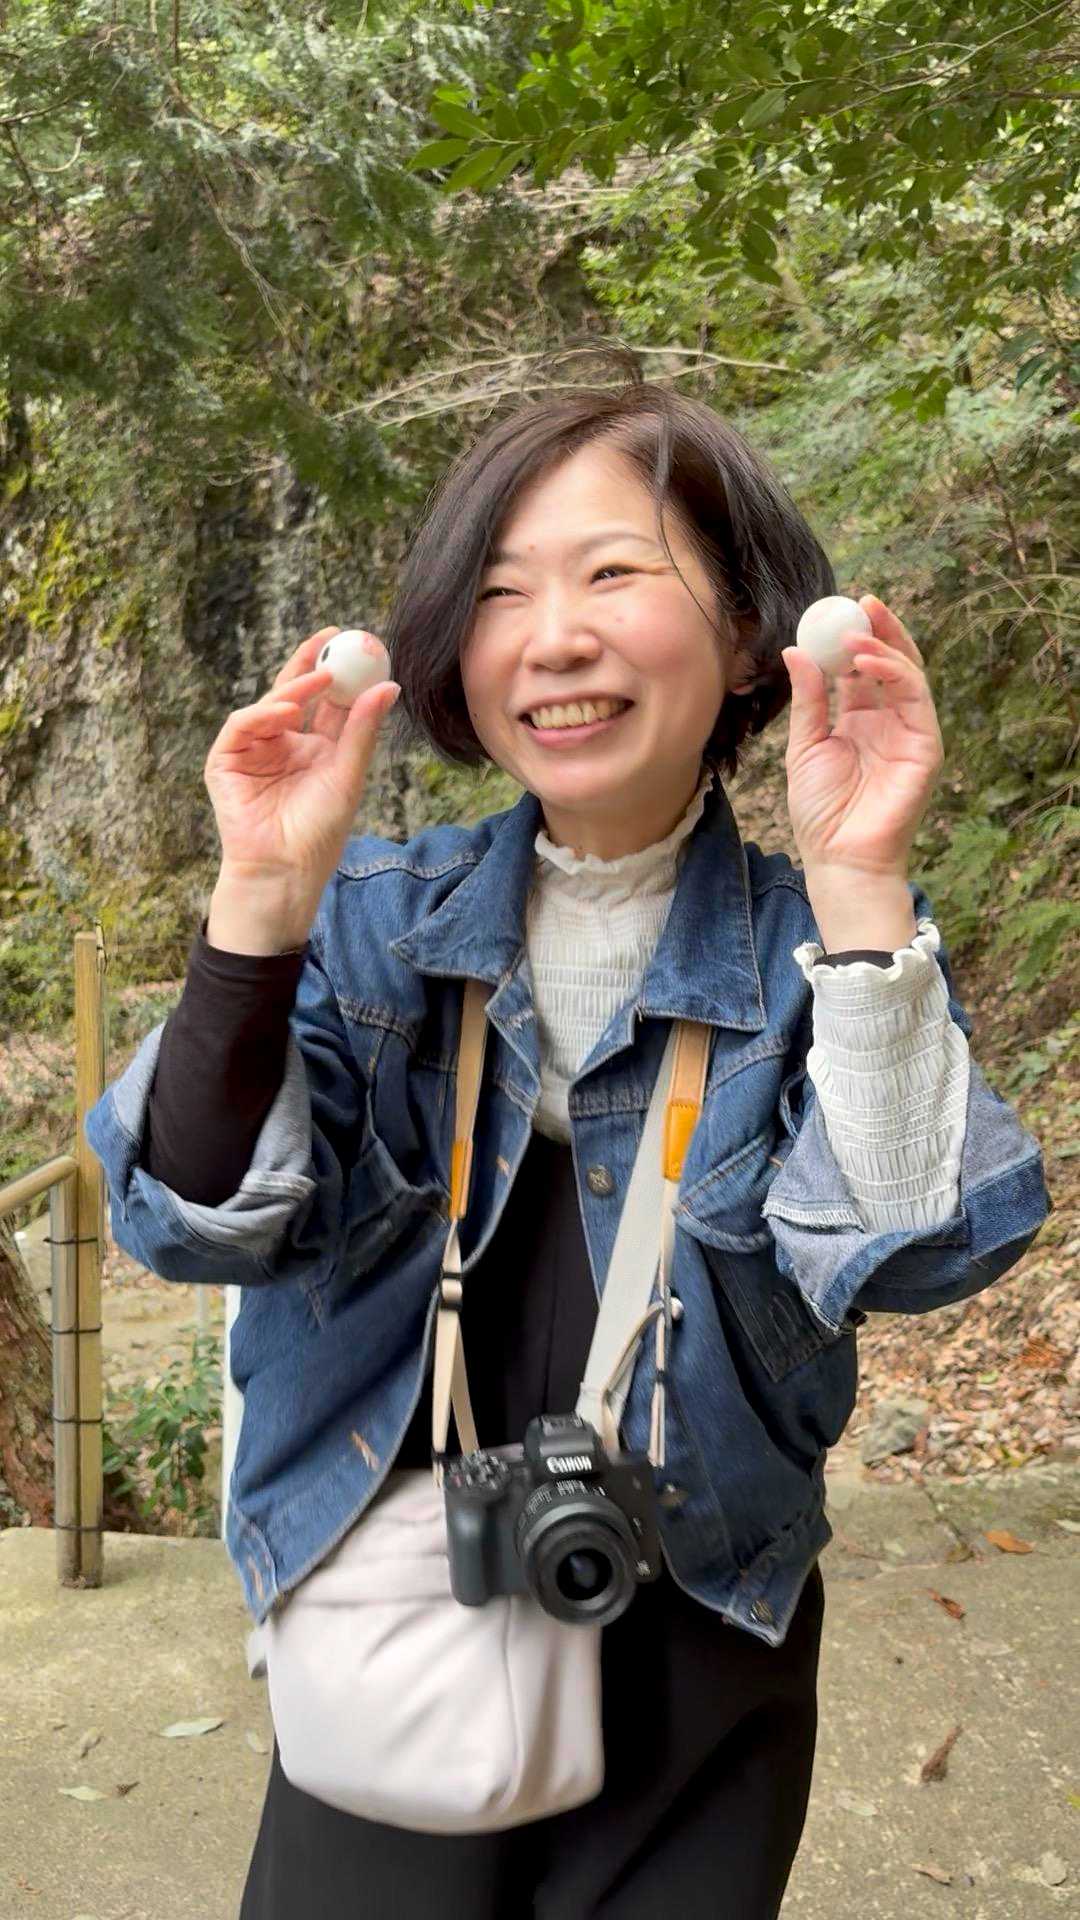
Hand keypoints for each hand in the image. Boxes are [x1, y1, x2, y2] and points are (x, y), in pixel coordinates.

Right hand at [203, 625, 399, 894]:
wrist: (285, 870)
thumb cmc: (319, 833)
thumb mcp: (348, 775)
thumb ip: (363, 731)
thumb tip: (389, 685)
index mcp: (315, 748)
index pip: (327, 701)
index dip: (341, 672)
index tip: (357, 644)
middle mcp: (284, 744)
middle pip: (295, 692)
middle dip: (310, 662)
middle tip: (331, 639)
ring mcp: (254, 751)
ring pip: (269, 705)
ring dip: (293, 688)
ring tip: (320, 680)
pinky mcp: (226, 761)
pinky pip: (241, 726)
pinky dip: (261, 714)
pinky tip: (285, 712)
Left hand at [779, 595, 943, 881]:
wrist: (838, 857)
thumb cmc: (821, 812)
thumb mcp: (804, 746)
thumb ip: (808, 700)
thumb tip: (796, 651)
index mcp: (860, 720)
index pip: (862, 669)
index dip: (853, 638)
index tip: (835, 612)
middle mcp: (888, 722)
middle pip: (892, 663)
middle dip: (880, 630)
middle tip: (861, 602)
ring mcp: (910, 733)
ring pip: (909, 675)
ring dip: (885, 648)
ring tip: (856, 633)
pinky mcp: (925, 747)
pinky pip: (916, 700)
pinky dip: (895, 675)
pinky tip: (867, 662)